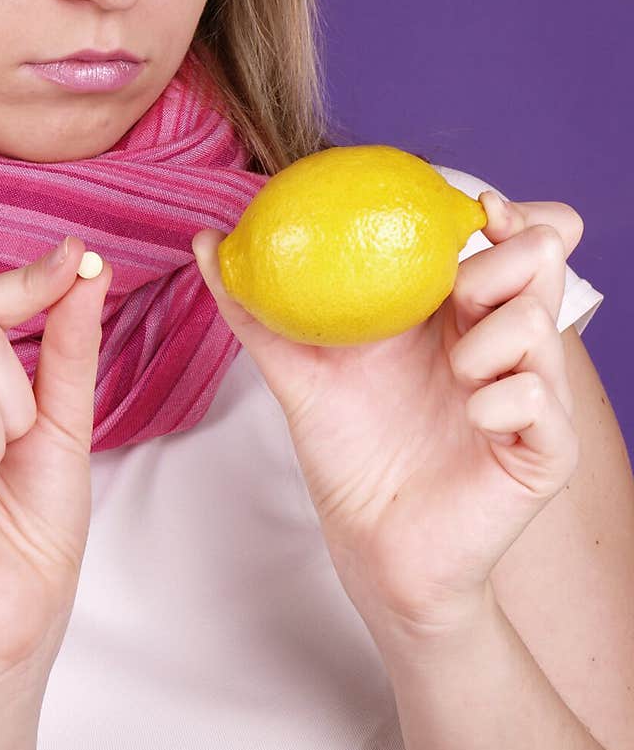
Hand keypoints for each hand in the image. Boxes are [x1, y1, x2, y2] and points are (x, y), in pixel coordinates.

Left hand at [192, 193, 583, 638]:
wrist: (368, 542)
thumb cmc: (346, 450)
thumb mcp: (299, 370)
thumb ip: (256, 307)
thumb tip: (206, 240)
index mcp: (455, 312)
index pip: (507, 240)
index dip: (508, 212)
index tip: (477, 208)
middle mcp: (499, 344)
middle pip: (543, 261)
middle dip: (502, 263)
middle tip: (456, 296)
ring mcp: (528, 394)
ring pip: (540, 321)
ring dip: (489, 338)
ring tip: (452, 371)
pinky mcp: (543, 450)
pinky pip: (539, 398)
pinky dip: (501, 399)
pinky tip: (470, 419)